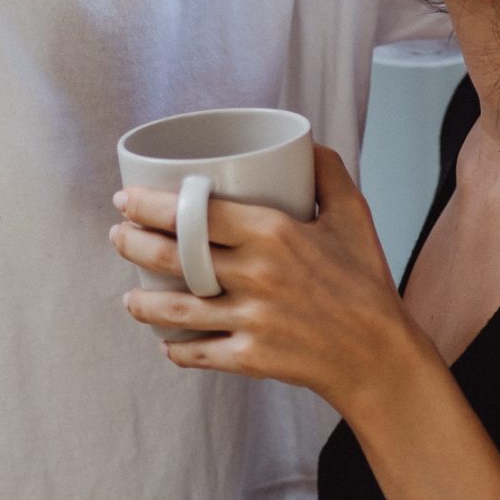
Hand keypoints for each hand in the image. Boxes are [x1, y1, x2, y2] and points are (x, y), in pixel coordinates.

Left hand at [111, 144, 412, 415]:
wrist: (380, 355)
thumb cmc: (366, 282)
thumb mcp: (355, 216)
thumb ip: (329, 174)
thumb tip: (304, 142)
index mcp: (274, 233)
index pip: (194, 212)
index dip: (150, 204)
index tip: (127, 198)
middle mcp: (256, 274)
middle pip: (173, 257)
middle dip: (132, 244)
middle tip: (119, 236)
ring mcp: (251, 319)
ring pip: (175, 310)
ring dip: (142, 304)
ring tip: (130, 298)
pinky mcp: (251, 357)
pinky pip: (199, 352)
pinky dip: (177, 349)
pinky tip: (166, 343)